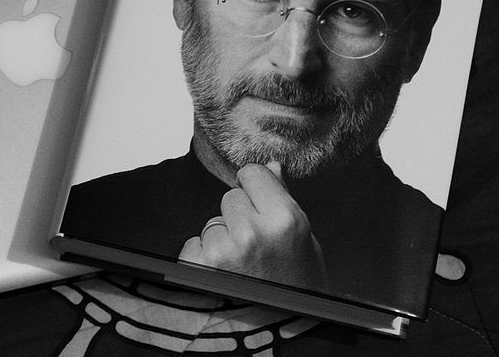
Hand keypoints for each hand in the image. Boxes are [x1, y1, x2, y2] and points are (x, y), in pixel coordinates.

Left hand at [178, 161, 327, 289]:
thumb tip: (271, 166)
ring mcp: (222, 250)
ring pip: (212, 222)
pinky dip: (203, 258)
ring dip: (222, 239)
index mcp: (284, 220)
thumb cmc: (297, 288)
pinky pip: (194, 243)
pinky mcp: (197, 266)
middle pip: (231, 197)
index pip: (252, 173)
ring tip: (242, 267)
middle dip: (239, 216)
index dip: (255, 189)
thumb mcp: (304, 242)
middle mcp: (252, 232)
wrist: (281, 333)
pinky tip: (225, 275)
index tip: (259, 203)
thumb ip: (284, 201)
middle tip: (256, 247)